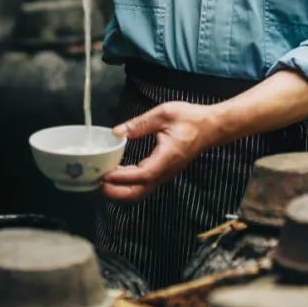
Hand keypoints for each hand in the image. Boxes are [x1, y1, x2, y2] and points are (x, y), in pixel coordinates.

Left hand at [101, 101, 218, 201]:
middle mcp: (166, 171)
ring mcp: (165, 174)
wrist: (211, 127)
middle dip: (116, 192)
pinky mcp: (164, 172)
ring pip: (141, 191)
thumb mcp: (163, 114)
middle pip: (138, 192)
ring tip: (102, 181)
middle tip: (96, 183)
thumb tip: (117, 132)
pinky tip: (117, 175)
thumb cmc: (190, 119)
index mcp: (167, 157)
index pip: (141, 175)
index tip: (104, 174)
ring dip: (120, 190)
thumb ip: (139, 124)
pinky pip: (144, 185)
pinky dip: (128, 185)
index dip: (121, 178)